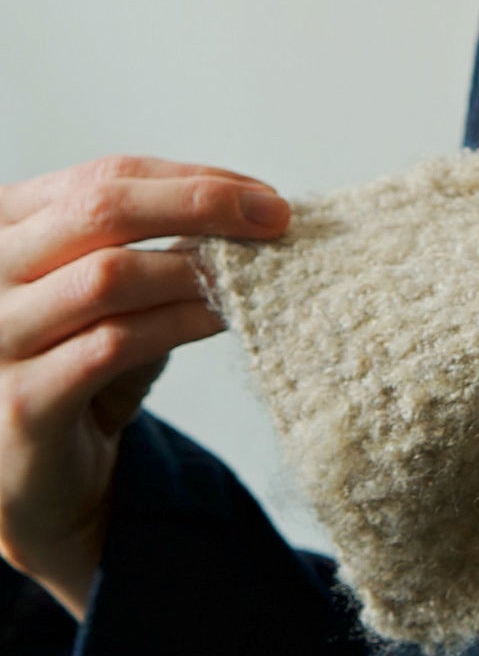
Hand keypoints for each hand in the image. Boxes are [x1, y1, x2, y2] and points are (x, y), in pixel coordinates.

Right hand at [0, 155, 289, 619]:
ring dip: (193, 268)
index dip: (190, 180)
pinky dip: (179, 323)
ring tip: (250, 273)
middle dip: (200, 204)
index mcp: (4, 226)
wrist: (38, 478)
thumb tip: (253, 209)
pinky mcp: (21, 402)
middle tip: (275, 217)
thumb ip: (156, 245)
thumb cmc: (79, 365)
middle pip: (101, 209)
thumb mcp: (111, 290)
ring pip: (108, 275)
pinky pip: (114, 344)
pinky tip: (222, 319)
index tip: (261, 194)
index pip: (103, 177)